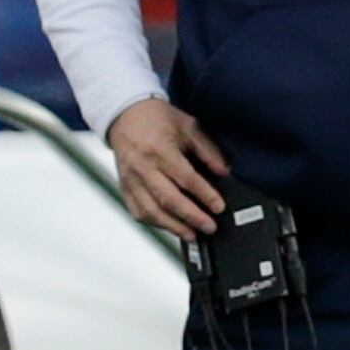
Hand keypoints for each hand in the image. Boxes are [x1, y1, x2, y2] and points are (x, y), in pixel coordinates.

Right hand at [106, 96, 228, 240]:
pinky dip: (155, 223)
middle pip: (168, 199)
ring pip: (151, 211)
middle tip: (210, 227)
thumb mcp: (188, 126)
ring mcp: (131, 180)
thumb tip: (224, 173)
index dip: (204, 195)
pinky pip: (138, 212)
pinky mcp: (124, 188)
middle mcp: (142, 167)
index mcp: (159, 149)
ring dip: (173, 226)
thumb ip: (208, 150)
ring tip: (192, 235)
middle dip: (191, 217)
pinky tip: (171, 227)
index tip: (219, 207)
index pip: (185, 178)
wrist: (125, 114)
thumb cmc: (159, 119)